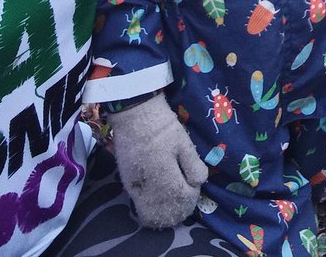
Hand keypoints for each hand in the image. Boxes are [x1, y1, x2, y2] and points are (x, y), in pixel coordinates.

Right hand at [109, 93, 207, 228]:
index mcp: (166, 178)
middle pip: (166, 214)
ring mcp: (135, 187)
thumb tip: (199, 183)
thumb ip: (193, 166)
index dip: (193, 196)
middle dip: (180, 207)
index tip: (194, 184)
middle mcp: (148, 189)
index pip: (183, 201)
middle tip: (186, 192)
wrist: (134, 112)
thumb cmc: (162, 125)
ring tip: (173, 196)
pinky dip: (151, 205)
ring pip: (151, 213)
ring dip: (165, 209)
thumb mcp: (184, 142)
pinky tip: (159, 194)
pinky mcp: (127, 182)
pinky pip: (140, 204)